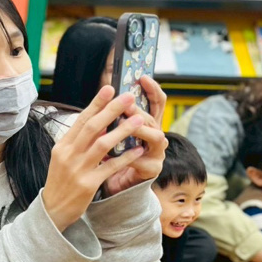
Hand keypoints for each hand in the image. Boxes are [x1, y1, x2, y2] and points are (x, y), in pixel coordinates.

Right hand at [41, 87, 153, 231]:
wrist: (52, 210)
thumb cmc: (61, 182)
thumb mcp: (63, 158)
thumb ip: (79, 142)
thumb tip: (99, 123)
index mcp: (62, 146)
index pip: (81, 120)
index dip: (96, 103)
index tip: (109, 89)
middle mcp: (69, 155)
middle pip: (92, 127)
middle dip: (111, 110)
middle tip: (128, 97)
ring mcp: (78, 170)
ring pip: (102, 144)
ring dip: (122, 131)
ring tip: (138, 120)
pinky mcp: (88, 184)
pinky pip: (110, 167)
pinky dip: (125, 158)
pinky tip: (138, 150)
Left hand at [102, 76, 168, 196]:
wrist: (119, 184)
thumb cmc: (116, 154)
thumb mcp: (114, 132)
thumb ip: (114, 117)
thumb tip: (104, 94)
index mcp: (148, 124)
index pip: (156, 102)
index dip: (153, 90)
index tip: (143, 77)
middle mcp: (157, 137)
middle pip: (154, 118)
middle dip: (140, 110)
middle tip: (128, 104)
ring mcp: (157, 153)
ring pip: (156, 137)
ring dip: (141, 130)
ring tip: (127, 124)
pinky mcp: (152, 170)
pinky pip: (142, 162)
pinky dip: (128, 158)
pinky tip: (115, 156)